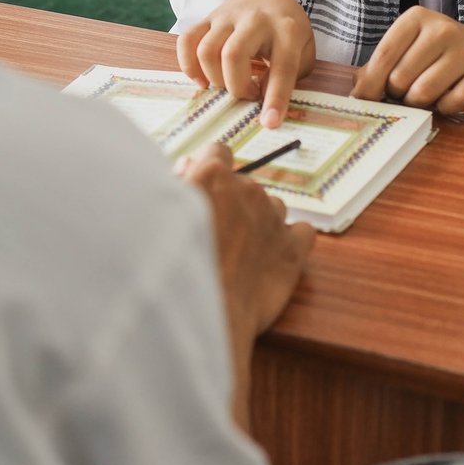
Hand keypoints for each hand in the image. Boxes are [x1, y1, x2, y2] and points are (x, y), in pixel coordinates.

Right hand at [177, 0, 315, 128]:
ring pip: (206, 50)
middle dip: (236, 87)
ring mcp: (228, 16)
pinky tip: (202, 79)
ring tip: (226, 85)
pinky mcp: (208, 17)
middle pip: (232, 56)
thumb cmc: (287, 33)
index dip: (275, 98)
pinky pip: (187, 40)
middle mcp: (255, 20)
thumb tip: (262, 101)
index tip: (269, 123)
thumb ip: (287, 77)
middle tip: (247, 94)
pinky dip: (188, 65)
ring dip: (213, 78)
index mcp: (287, 31)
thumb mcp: (301, 53)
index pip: (281, 68)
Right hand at [180, 143, 315, 429]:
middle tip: (216, 231)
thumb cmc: (171, 265)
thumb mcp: (161, 214)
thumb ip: (177, 184)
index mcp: (213, 175)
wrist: (202, 312)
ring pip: (273, 206)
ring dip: (260, 220)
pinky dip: (290, 240)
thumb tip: (188, 165)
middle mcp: (248, 190)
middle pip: (245, 184)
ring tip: (241, 250)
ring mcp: (274, 218)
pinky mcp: (293, 250)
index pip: (219, 151)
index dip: (210, 170)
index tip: (203, 190)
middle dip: (233, 202)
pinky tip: (272, 256)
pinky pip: (303, 231)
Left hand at [350, 6, 463, 113]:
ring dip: (419, 103)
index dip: (370, 83)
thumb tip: (357, 94)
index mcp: (416, 19)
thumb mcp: (405, 49)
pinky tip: (448, 97)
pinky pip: (451, 104)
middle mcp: (442, 30)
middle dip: (398, 94)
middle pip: (400, 79)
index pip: (384, 55)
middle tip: (406, 91)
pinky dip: (444, 108)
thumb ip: (376, 67)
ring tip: (425, 95)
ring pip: (423, 93)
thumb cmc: (434, 54)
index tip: (365, 99)